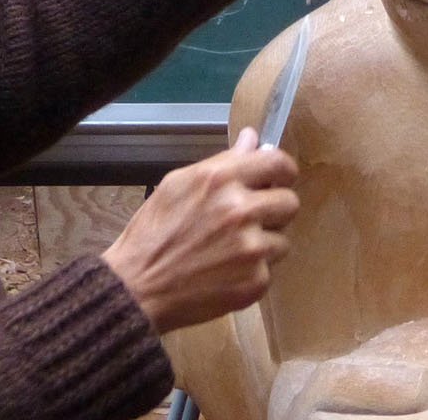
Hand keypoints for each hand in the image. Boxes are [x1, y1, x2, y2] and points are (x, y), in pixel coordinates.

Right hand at [102, 128, 298, 333]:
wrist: (137, 289)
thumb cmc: (152, 234)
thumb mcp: (178, 184)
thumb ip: (222, 162)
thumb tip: (252, 138)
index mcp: (221, 180)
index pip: (278, 162)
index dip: (283, 171)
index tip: (278, 179)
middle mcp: (241, 211)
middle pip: (290, 202)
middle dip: (274, 210)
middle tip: (252, 219)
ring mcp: (251, 248)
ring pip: (283, 239)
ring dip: (264, 243)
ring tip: (231, 250)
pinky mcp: (255, 281)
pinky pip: (269, 269)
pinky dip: (252, 272)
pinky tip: (225, 272)